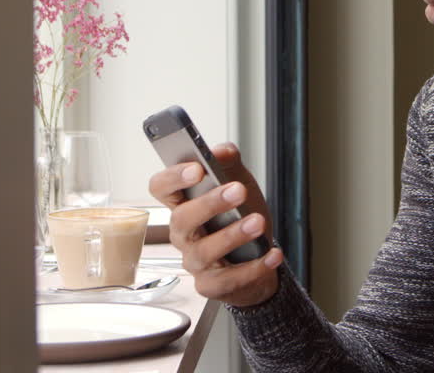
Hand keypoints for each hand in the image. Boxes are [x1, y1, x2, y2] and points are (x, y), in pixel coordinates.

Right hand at [148, 142, 283, 307]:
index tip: (196, 168)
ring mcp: (195, 261)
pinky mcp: (211, 285)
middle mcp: (183, 234)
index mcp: (183, 204)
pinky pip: (229, 279)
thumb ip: (229, 164)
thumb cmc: (240, 217)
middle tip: (238, 190)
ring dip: (233, 235)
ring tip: (258, 222)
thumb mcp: (239, 183)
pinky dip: (254, 267)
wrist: (258, 256)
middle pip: (182, 219)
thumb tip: (222, 150)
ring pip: (204, 251)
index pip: (161, 188)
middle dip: (210, 203)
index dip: (173, 177)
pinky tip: (272, 253)